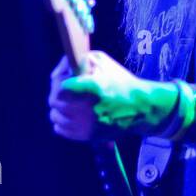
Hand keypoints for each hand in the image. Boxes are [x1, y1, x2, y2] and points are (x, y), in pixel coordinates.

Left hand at [48, 51, 174, 140]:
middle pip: (55, 100)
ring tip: (68, 101)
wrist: (140, 109)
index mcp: (91, 87)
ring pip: (55, 115)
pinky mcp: (86, 136)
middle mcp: (85, 108)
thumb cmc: (122, 82)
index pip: (61, 85)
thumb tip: (64, 66)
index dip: (60, 78)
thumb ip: (80, 59)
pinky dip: (61, 120)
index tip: (66, 76)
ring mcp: (84, 124)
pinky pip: (60, 128)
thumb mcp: (102, 61)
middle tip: (66, 88)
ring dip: (58, 106)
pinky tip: (69, 113)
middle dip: (58, 91)